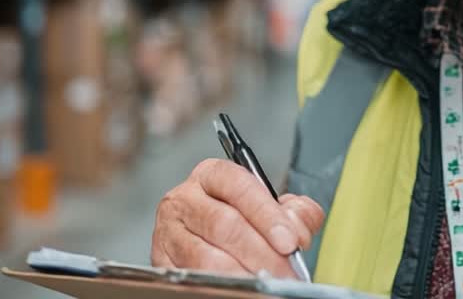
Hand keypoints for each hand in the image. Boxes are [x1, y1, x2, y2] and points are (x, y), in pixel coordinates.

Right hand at [151, 159, 324, 276]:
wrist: (208, 242)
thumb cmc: (241, 220)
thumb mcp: (270, 207)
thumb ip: (293, 210)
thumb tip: (300, 223)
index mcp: (212, 175)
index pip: (239, 186)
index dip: (267, 214)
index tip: (290, 240)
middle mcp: (184, 199)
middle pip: (224, 224)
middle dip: (261, 251)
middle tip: (285, 270)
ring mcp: (168, 231)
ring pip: (206, 257)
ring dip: (242, 273)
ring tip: (268, 282)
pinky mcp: (162, 261)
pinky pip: (192, 277)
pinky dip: (222, 285)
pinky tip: (244, 288)